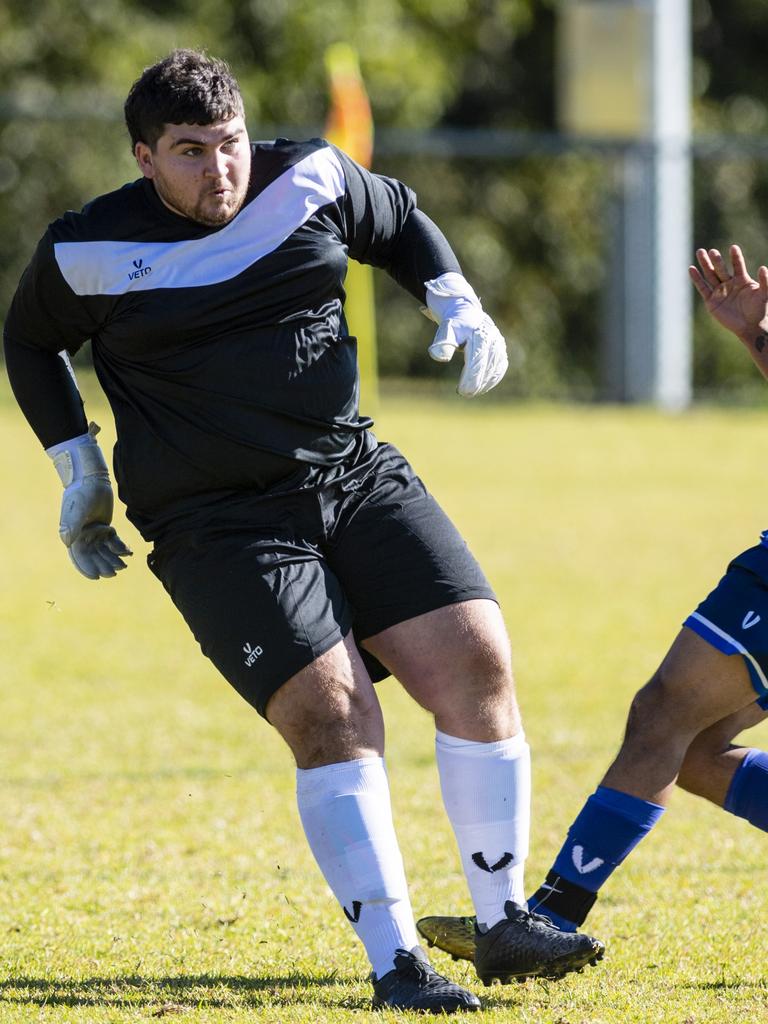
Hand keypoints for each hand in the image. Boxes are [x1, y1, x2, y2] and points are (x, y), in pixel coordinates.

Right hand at [47, 427, 131, 579]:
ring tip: (123, 566)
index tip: (96, 577)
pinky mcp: (104, 527)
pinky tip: (128, 552)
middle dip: (103, 565)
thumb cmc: (82, 492)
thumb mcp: (78, 509)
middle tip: (114, 573)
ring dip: (113, 559)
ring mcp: (94, 532)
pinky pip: (112, 541)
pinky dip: (119, 548)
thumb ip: (72, 525)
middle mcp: (82, 536)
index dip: (86, 567)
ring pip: (104, 551)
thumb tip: (67, 543)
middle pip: (93, 556)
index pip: (78, 556)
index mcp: (73, 535)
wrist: (92, 478)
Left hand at [424, 273, 507, 396]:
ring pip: (495, 368)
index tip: (462, 390)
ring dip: (484, 383)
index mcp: (479, 334)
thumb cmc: (454, 324)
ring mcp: (499, 344)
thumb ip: (443, 343)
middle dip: (477, 382)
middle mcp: (492, 339)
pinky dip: (492, 379)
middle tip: (465, 394)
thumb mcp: (446, 331)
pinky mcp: (501, 350)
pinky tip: (482, 387)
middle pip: (486, 366)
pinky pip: (500, 367)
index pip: (477, 360)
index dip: (471, 377)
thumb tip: (440, 358)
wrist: (466, 313)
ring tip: (471, 392)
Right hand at [689, 244, 767, 342]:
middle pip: (721, 269)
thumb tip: (764, 268)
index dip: (735, 257)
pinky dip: (697, 279)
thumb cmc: (760, 310)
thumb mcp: (765, 295)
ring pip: (710, 275)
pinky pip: (703, 288)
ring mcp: (719, 291)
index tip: (733, 248)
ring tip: (700, 252)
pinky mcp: (711, 301)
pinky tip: (691, 269)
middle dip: (716, 260)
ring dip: (705, 264)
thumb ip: (765, 281)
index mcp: (742, 280)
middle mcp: (729, 283)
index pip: (738, 265)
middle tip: (710, 250)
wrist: (750, 326)